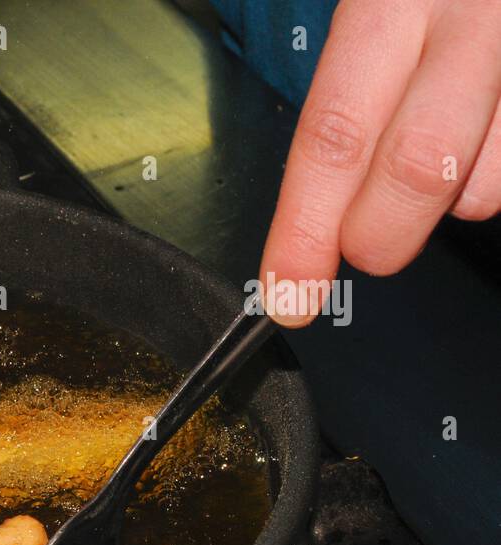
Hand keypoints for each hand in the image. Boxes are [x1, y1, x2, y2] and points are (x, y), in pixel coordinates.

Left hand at [262, 0, 500, 324]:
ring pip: (486, 185)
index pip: (334, 134)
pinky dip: (493, 174)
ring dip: (454, 200)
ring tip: (450, 150)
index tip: (289, 291)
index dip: (305, 227)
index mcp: (390, 3)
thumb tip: (317, 218)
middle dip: (380, 235)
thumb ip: (356, 101)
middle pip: (415, 168)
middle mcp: (470, 18)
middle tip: (366, 248)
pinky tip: (487, 136)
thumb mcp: (384, 15)